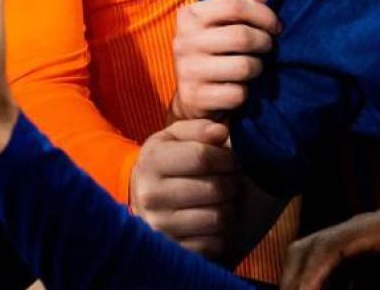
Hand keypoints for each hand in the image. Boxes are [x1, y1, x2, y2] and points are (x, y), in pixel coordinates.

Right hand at [129, 119, 237, 258]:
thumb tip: (221, 132)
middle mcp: (150, 194)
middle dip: (231, 183)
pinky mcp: (173, 250)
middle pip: (215, 189)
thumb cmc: (170, 164)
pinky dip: (221, 234)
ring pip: (218, 218)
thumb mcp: (176, 138)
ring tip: (220, 201)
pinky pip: (214, 243)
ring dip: (228, 209)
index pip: (202, 157)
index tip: (230, 159)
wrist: (148, 203)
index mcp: (151, 161)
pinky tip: (211, 222)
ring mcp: (159, 226)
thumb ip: (199, 128)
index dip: (226, 157)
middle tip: (227, 180)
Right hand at [172, 0, 279, 120]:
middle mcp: (183, 39)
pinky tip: (236, 89)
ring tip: (252, 69)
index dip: (265, 15)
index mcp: (190, 14)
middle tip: (266, 49)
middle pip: (242, 36)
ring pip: (243, 67)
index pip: (236, 4)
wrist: (193, 97)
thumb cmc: (217, 52)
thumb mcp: (228, 23)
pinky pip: (236, 93)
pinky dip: (244, 94)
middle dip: (264, 44)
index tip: (275, 27)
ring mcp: (186, 69)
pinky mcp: (193, 96)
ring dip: (256, 70)